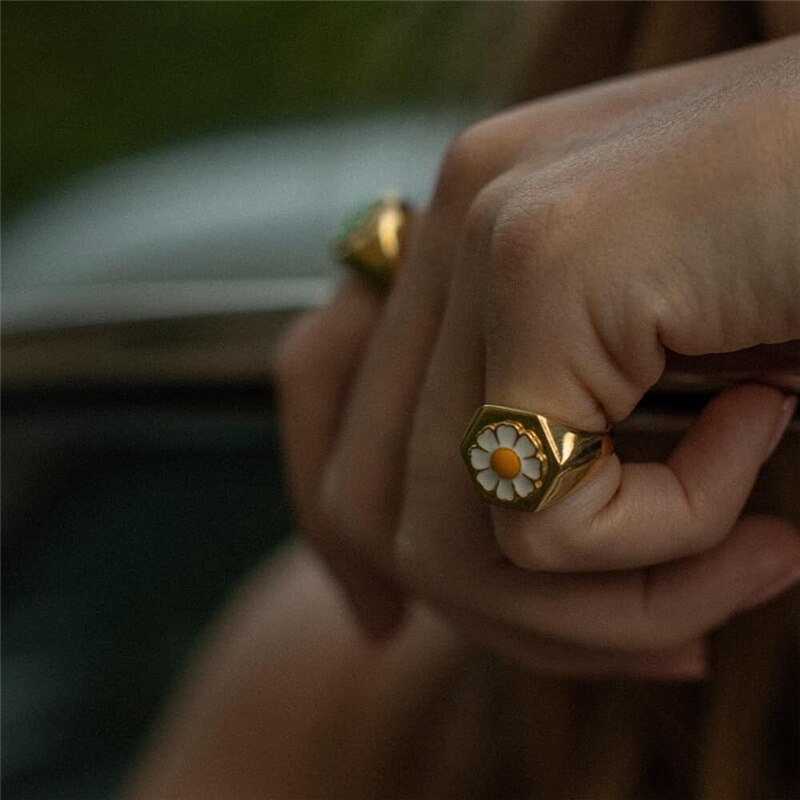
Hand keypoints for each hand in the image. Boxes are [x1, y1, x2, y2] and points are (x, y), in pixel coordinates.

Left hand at [278, 35, 799, 677]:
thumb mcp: (655, 361)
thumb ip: (549, 428)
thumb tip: (496, 558)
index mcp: (463, 230)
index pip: (318, 395)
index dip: (339, 535)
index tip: (386, 624)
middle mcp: (458, 219)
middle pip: (378, 504)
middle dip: (520, 617)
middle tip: (677, 634)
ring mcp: (492, 233)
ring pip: (452, 539)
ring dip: (615, 597)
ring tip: (756, 548)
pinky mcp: (548, 266)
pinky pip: (548, 517)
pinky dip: (672, 537)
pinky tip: (777, 431)